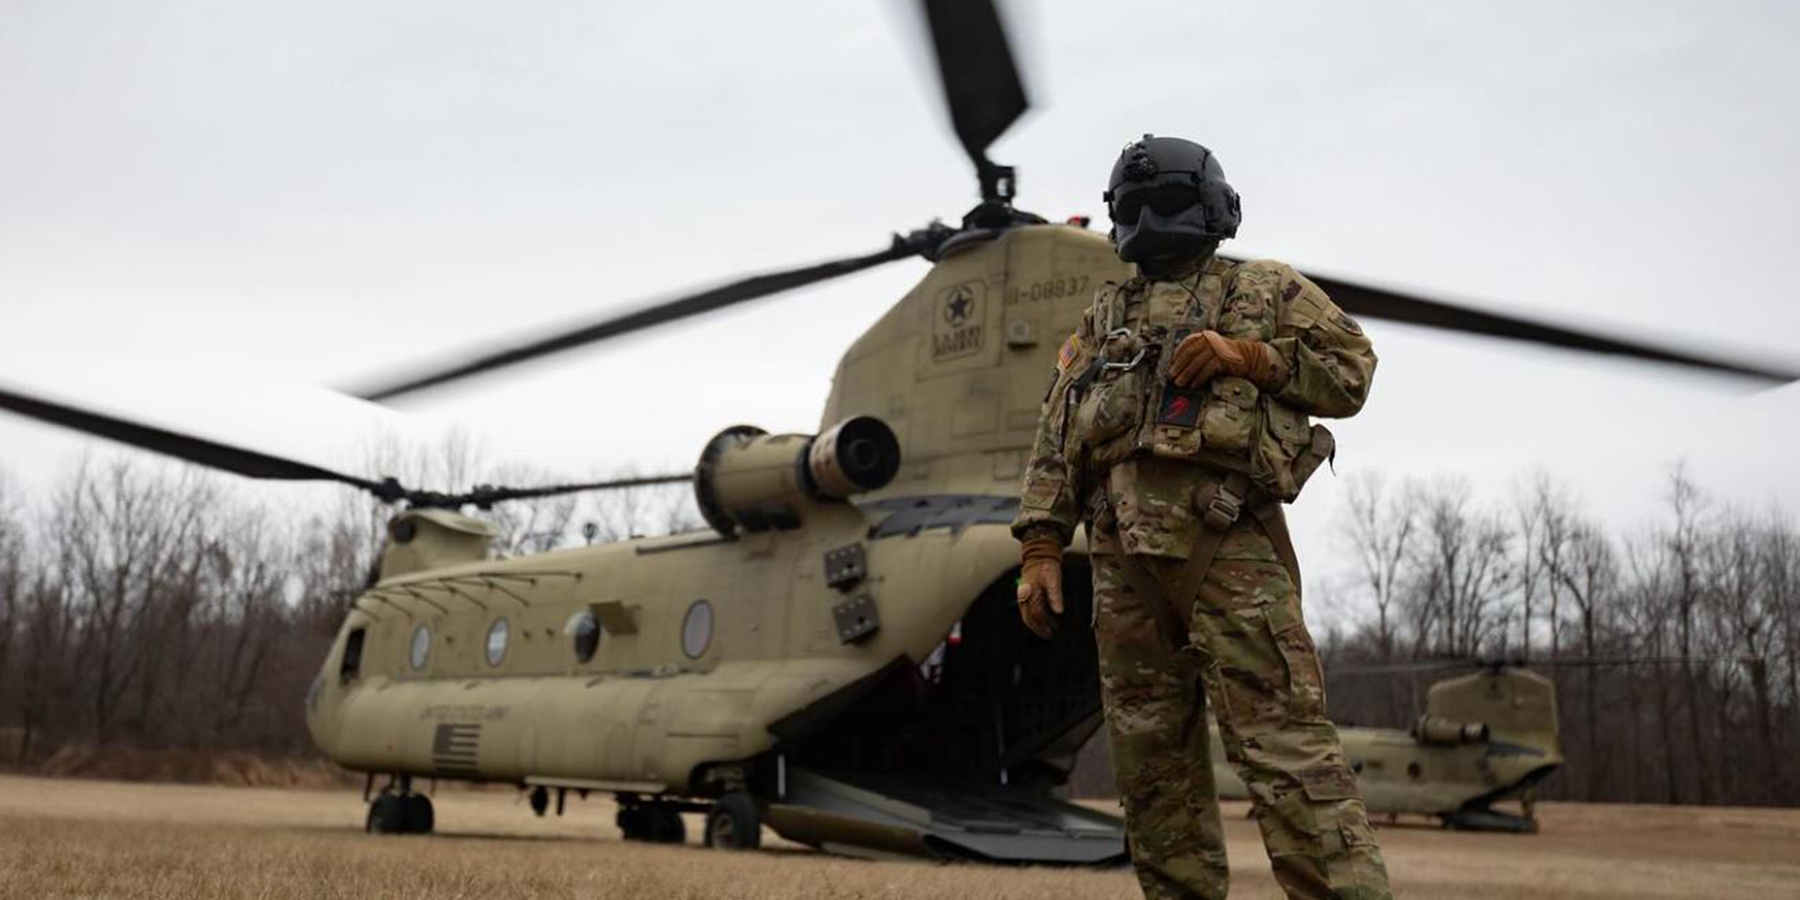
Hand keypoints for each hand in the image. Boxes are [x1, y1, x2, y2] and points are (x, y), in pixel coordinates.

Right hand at [1016, 537, 1064, 638]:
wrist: (1039, 555)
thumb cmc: (1047, 566)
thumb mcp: (1054, 579)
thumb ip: (1056, 595)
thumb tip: (1059, 611)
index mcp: (1031, 592)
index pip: (1037, 613)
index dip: (1046, 623)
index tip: (1054, 629)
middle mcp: (1024, 596)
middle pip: (1028, 618)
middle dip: (1038, 628)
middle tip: (1048, 635)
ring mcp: (1023, 596)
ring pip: (1026, 615)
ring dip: (1035, 625)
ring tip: (1045, 631)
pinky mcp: (1024, 595)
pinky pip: (1026, 610)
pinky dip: (1032, 618)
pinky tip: (1040, 621)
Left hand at [1170, 330, 1285, 389]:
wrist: (1249, 358)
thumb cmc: (1227, 356)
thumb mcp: (1212, 350)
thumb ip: (1198, 353)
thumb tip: (1179, 367)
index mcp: (1205, 336)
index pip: (1186, 344)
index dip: (1177, 356)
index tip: (1170, 366)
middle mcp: (1209, 340)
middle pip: (1189, 354)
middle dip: (1178, 367)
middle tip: (1171, 377)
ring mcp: (1216, 348)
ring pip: (1196, 363)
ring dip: (1186, 375)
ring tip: (1180, 384)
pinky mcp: (1221, 359)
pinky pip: (1206, 370)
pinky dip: (1198, 379)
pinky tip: (1194, 385)